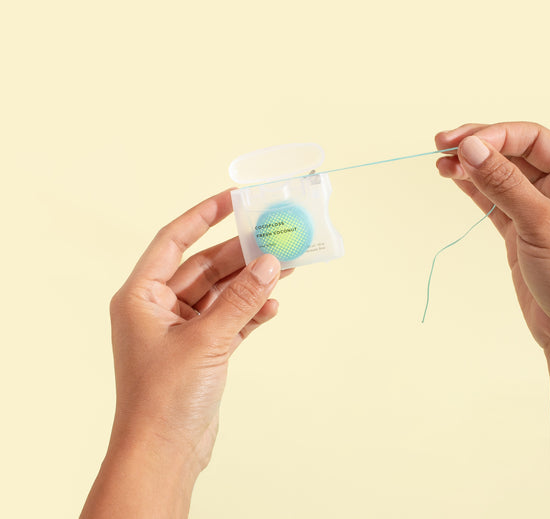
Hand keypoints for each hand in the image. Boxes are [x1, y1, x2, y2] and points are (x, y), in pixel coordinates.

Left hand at [82, 189, 291, 517]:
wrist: (164, 452)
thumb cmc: (164, 399)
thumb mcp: (206, 340)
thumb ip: (241, 300)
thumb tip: (270, 263)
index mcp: (141, 296)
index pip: (173, 241)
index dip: (203, 216)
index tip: (232, 199)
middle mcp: (159, 308)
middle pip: (204, 267)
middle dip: (240, 254)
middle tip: (274, 237)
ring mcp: (182, 330)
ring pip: (222, 293)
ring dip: (251, 282)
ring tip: (285, 266)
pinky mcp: (202, 350)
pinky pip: (230, 319)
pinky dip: (251, 312)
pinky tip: (273, 307)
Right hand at [437, 124, 549, 517]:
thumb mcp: (540, 223)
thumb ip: (503, 182)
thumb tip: (469, 146)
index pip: (532, 139)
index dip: (495, 135)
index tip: (461, 143)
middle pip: (514, 152)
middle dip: (479, 146)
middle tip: (441, 144)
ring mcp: (541, 210)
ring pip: (501, 176)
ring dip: (473, 167)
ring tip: (441, 163)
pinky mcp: (522, 232)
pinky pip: (495, 200)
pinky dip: (475, 190)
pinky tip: (455, 178)